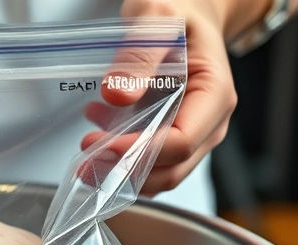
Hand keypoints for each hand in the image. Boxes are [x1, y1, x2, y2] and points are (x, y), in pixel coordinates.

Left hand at [81, 0, 243, 196]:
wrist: (186, 13)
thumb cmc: (178, 12)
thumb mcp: (157, 18)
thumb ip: (139, 55)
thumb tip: (116, 95)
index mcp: (215, 95)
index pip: (181, 142)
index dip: (141, 151)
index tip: (101, 145)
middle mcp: (210, 123)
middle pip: (171, 168)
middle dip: (125, 172)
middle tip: (83, 161)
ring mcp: (196, 135)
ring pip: (160, 174)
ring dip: (120, 170)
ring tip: (86, 142)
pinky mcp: (176, 137)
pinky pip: (150, 162)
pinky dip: (121, 158)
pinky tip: (98, 129)